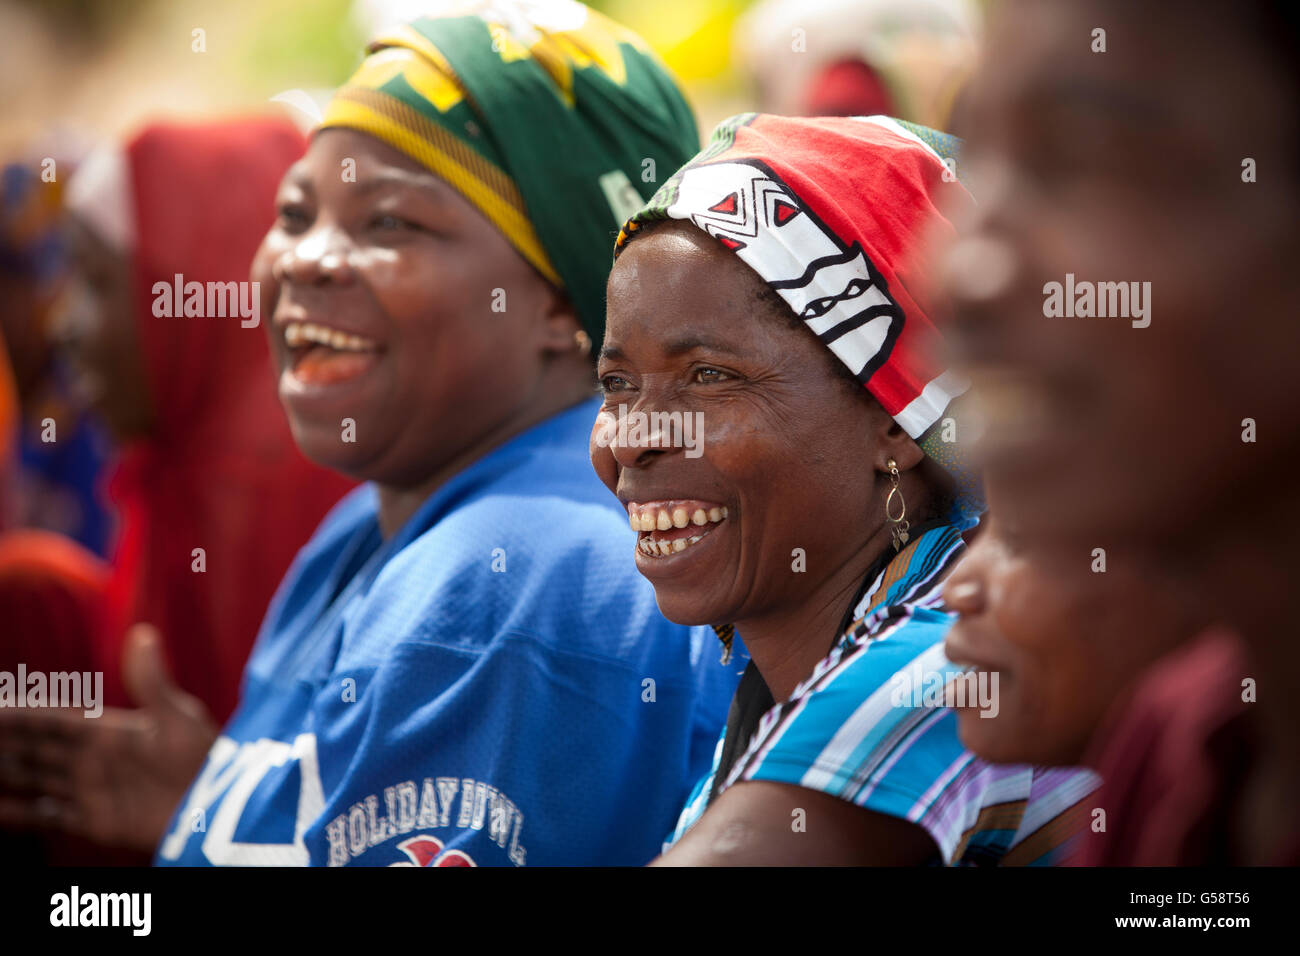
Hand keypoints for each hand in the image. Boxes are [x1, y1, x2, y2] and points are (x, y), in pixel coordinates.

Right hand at [0, 623, 218, 851]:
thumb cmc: (201, 757)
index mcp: (106, 730)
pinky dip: (22, 815)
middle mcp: (92, 758)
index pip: (48, 719)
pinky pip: (49, 817)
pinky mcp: (96, 820)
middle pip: (33, 747)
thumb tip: (142, 632)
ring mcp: (91, 789)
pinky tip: (0, 809)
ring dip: (6, 772)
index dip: (17, 713)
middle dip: (4, 740)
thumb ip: (151, 680)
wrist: (218, 806)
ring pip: (34, 777)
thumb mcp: (176, 716)